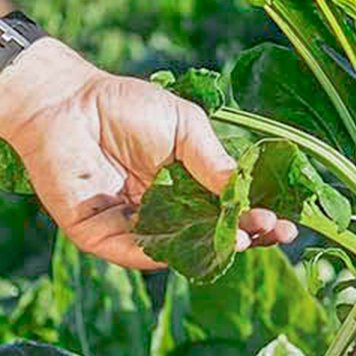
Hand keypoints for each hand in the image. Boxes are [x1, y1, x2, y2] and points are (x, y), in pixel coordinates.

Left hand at [0, 38, 296, 269]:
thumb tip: (249, 198)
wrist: (67, 102)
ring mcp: (131, 227)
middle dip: (244, 237)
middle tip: (274, 233)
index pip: (227, 213)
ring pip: (177, 250)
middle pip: (208, 237)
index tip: (287, 222)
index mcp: (185, 188)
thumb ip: (213, 162)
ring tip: (244, 237)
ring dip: (211, 247)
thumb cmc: (125, 107)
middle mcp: (162, 214)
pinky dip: (162, 253)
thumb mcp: (185, 129)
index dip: (256, 219)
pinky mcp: (99, 236)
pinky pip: (134, 251)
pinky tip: (193, 245)